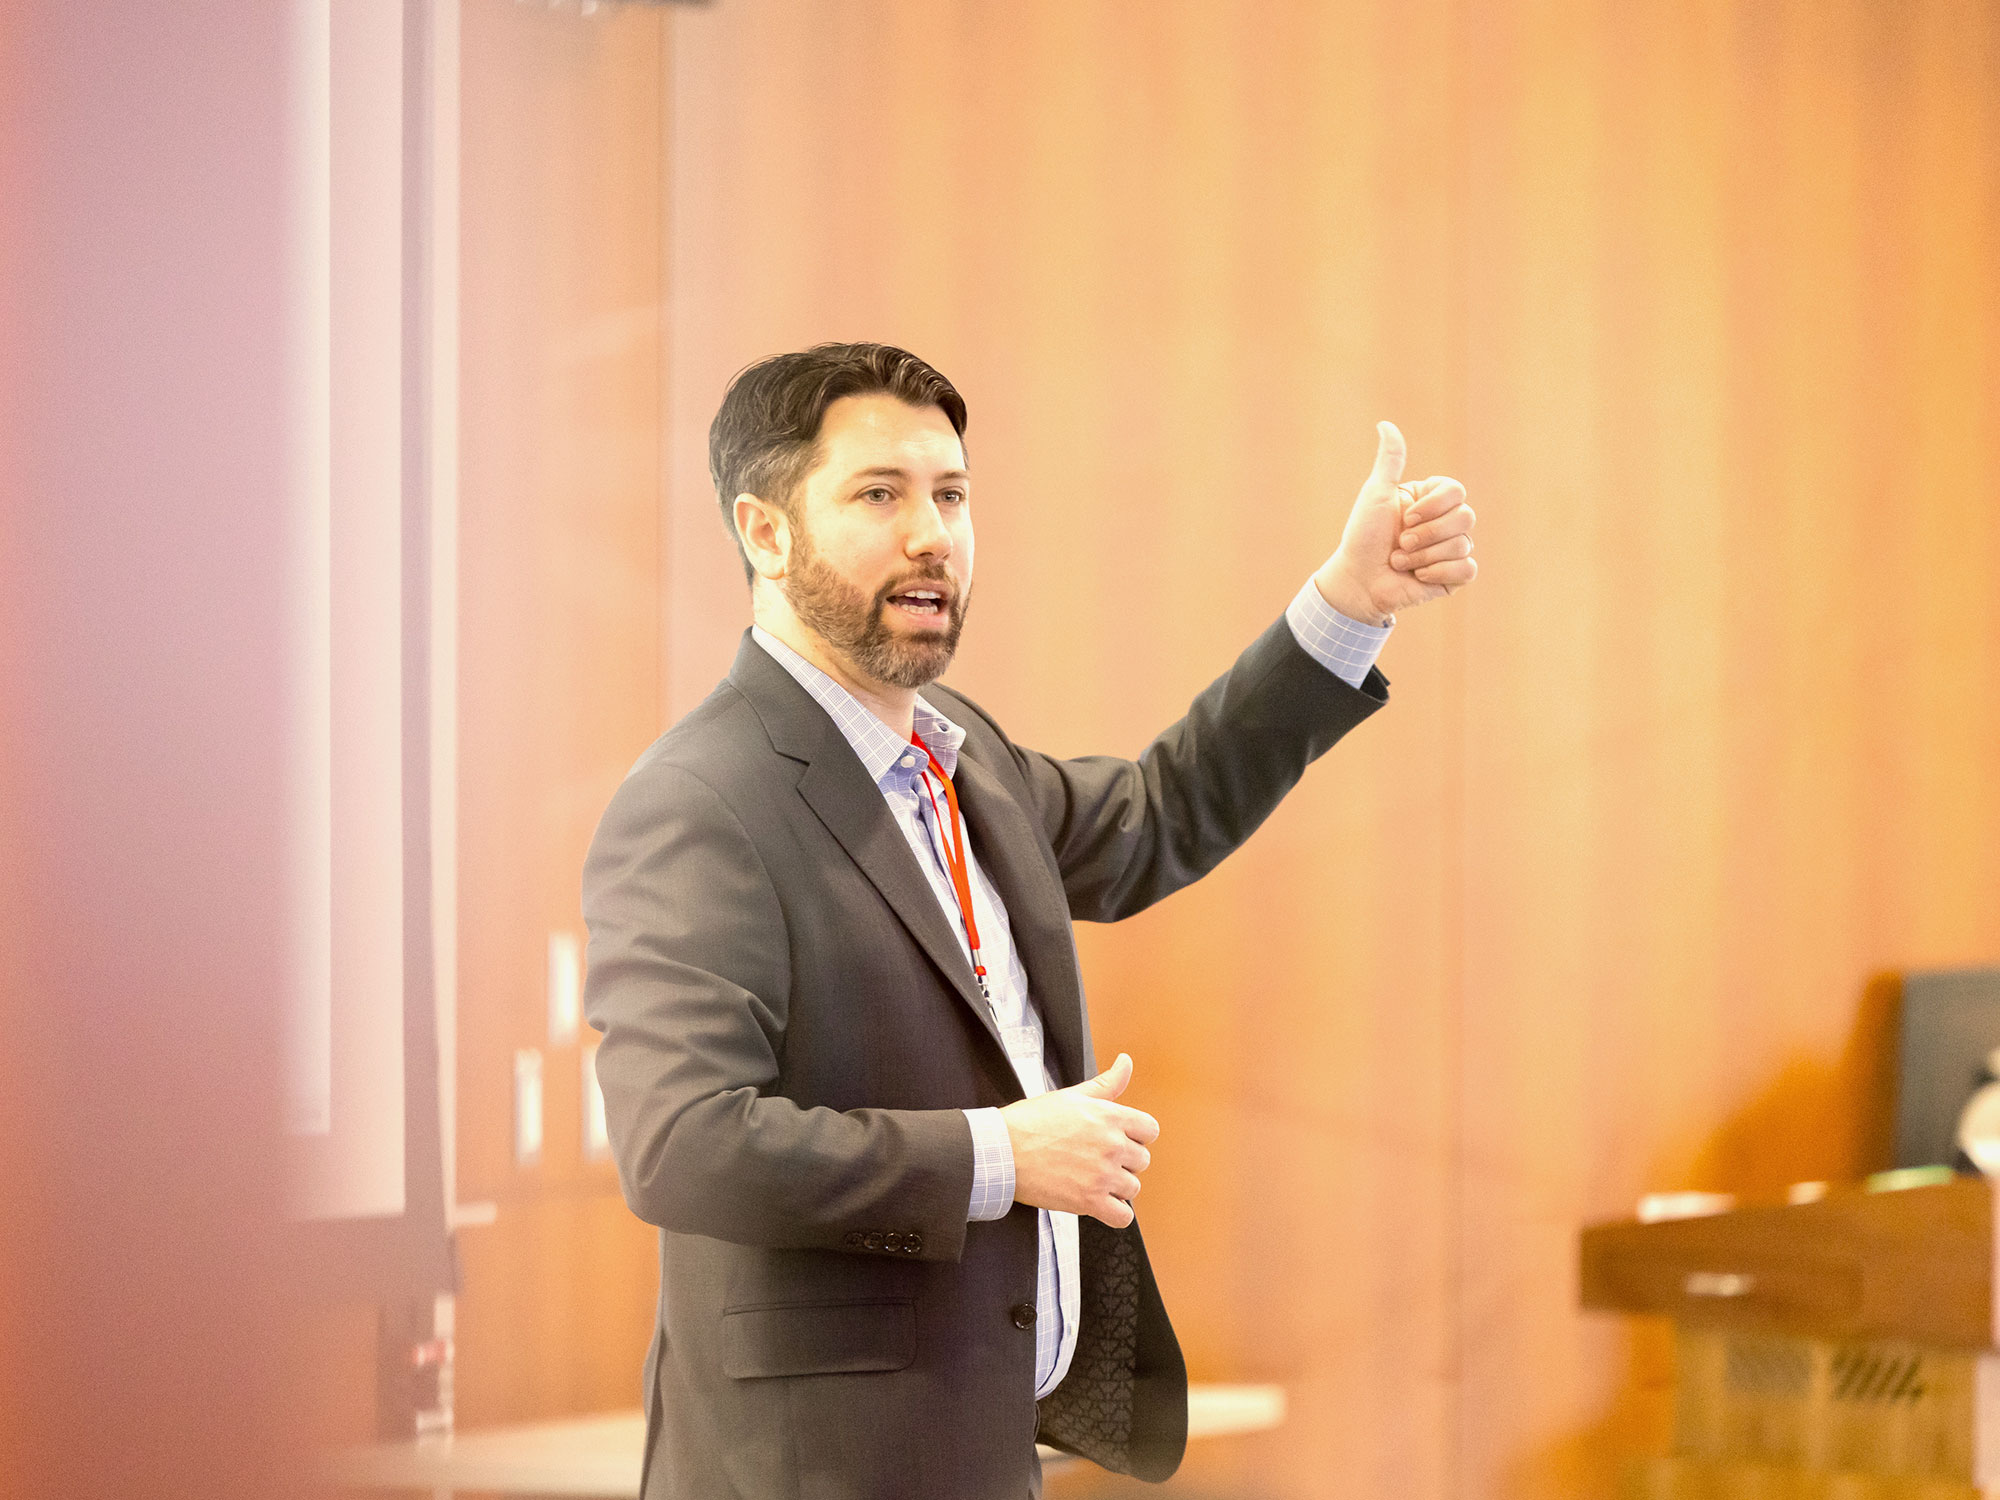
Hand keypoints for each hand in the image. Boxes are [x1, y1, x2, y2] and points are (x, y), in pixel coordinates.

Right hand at [999, 1053, 1157, 1228]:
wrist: (1002, 1151)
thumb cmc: (1032, 1121)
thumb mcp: (1072, 1095)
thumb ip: (1107, 1083)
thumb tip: (1126, 1062)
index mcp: (1109, 1116)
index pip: (1150, 1130)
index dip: (1135, 1135)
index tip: (1119, 1140)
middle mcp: (1111, 1145)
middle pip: (1142, 1160)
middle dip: (1124, 1161)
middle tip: (1098, 1160)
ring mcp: (1101, 1175)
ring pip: (1133, 1188)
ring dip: (1117, 1187)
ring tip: (1094, 1179)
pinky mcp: (1089, 1201)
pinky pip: (1122, 1216)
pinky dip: (1114, 1213)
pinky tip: (1099, 1202)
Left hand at [1312, 421, 1476, 624]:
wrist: (1358, 580)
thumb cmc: (1363, 536)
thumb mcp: (1376, 494)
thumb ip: (1390, 460)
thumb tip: (1386, 424)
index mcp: (1431, 500)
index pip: (1456, 491)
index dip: (1433, 506)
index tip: (1405, 516)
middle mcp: (1445, 522)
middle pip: (1466, 517)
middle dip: (1427, 534)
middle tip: (1400, 543)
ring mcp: (1451, 549)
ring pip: (1463, 544)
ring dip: (1424, 556)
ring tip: (1400, 561)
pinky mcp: (1453, 576)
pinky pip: (1467, 569)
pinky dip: (1439, 573)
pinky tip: (1418, 576)